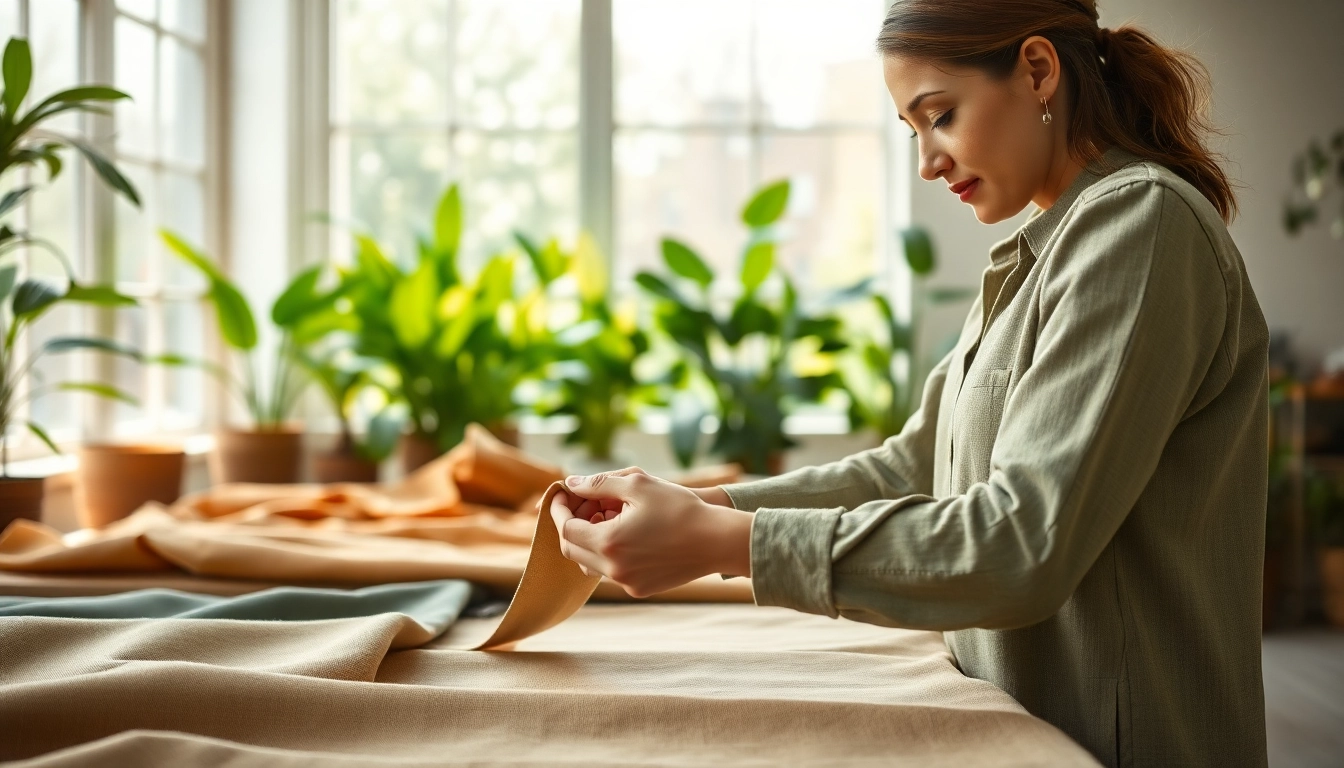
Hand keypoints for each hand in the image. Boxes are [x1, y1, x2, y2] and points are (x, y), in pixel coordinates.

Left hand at [549, 467, 752, 597]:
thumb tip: (572, 483)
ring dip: (589, 540)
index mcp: (608, 542)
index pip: (566, 529)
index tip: (563, 493)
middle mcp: (612, 568)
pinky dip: (608, 553)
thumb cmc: (680, 507)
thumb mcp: (638, 483)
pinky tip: (627, 533)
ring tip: (608, 516)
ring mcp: (626, 583)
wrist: (717, 540)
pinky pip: (611, 572)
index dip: (560, 509)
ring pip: (590, 563)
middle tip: (584, 503)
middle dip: (571, 524)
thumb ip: (599, 483)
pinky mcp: (639, 589)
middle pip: (572, 550)